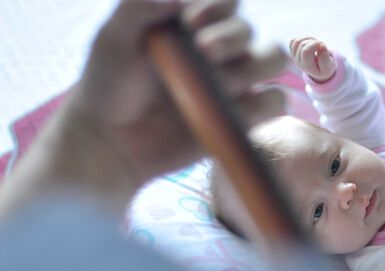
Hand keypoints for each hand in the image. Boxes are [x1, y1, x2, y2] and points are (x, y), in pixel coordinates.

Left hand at [0, 0, 287, 217]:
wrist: (111, 141)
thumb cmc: (109, 85)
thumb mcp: (113, 38)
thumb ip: (140, 6)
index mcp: (193, 25)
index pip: (227, 2)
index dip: (217, 7)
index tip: (190, 23)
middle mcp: (220, 51)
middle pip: (251, 31)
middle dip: (231, 38)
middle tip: (203, 52)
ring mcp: (234, 84)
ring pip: (273, 60)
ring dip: (251, 68)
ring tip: (217, 85)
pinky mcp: (242, 118)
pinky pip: (273, 103)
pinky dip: (262, 103)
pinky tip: (231, 110)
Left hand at [289, 37, 336, 82]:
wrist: (320, 69)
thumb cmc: (325, 67)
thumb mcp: (329, 67)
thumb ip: (326, 60)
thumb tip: (321, 47)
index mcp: (307, 67)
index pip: (306, 51)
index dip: (315, 44)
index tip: (323, 46)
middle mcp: (298, 62)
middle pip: (302, 45)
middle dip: (314, 41)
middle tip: (321, 46)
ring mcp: (294, 57)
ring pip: (296, 41)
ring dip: (308, 39)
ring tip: (316, 43)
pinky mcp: (293, 51)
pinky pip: (293, 41)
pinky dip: (302, 39)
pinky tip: (310, 43)